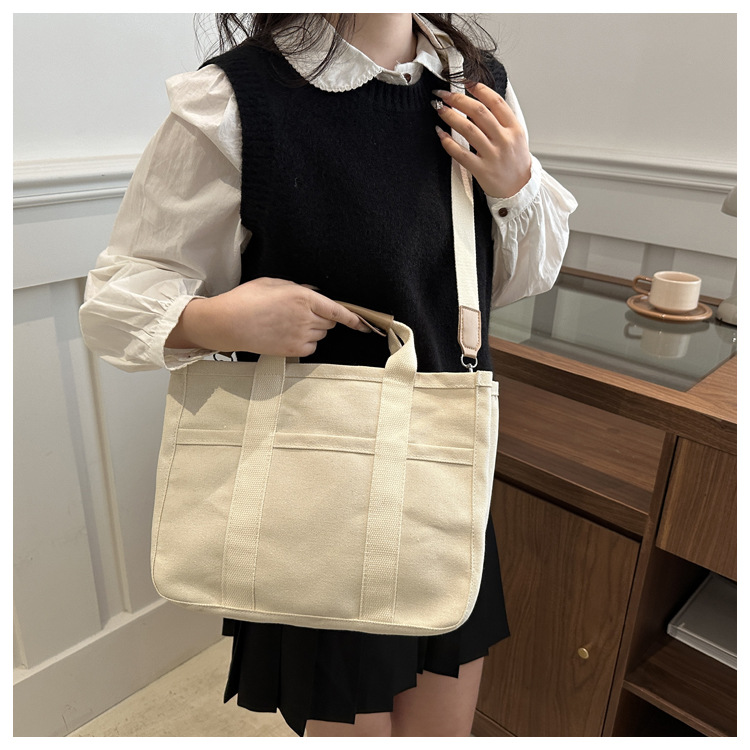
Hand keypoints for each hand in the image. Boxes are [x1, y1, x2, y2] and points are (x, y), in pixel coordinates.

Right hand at [167, 277, 370, 356]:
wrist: (228, 323)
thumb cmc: (247, 299)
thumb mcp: (274, 284)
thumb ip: (298, 289)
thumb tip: (313, 295)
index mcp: (303, 297)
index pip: (337, 310)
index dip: (354, 318)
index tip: (365, 324)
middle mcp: (306, 317)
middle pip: (329, 323)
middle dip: (323, 318)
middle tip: (303, 314)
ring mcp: (300, 335)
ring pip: (321, 335)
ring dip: (314, 330)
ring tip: (289, 324)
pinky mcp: (293, 350)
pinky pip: (311, 348)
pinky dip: (306, 343)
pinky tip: (289, 336)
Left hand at [432, 82, 531, 198]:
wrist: (519, 188)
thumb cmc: (515, 162)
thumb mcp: (517, 136)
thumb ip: (502, 119)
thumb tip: (480, 99)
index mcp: (514, 128)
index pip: (495, 102)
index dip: (478, 89)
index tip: (464, 82)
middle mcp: (504, 140)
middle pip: (479, 112)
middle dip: (458, 99)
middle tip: (444, 94)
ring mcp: (492, 155)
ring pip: (468, 130)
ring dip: (450, 117)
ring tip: (440, 109)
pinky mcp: (481, 170)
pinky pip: (461, 153)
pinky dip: (448, 142)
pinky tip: (440, 133)